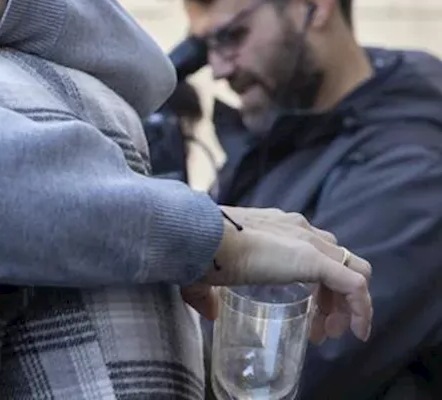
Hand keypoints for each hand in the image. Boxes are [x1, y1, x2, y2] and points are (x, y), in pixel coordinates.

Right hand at [196, 208, 372, 343]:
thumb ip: (208, 294)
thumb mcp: (209, 273)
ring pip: (354, 272)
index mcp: (279, 228)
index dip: (319, 285)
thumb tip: (210, 312)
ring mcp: (311, 242)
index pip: (316, 251)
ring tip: (331, 333)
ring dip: (349, 306)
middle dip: (334, 299)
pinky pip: (355, 286)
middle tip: (320, 329)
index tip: (308, 314)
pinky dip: (362, 309)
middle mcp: (301, 230)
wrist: (199, 237)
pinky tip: (358, 331)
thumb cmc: (200, 252)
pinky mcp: (315, 259)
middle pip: (339, 262)